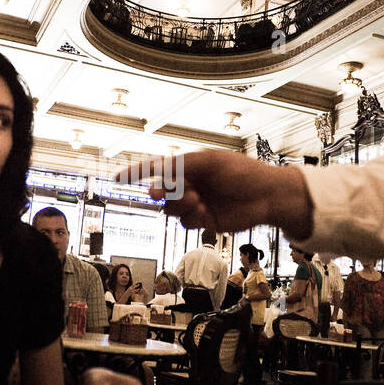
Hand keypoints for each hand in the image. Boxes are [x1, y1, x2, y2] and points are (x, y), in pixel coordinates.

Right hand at [115, 150, 312, 236]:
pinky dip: (192, 217)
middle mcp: (190, 183)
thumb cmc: (243, 173)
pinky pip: (186, 222)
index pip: (157, 167)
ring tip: (197, 200)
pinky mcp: (205, 220)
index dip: (136, 173)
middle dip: (161, 192)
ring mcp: (197, 202)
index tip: (117, 179)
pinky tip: (205, 212)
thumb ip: (183, 167)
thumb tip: (159, 174)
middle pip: (161, 191)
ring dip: (180, 205)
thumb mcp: (211, 162)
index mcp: (190, 165)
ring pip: (171, 209)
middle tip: (163, 192)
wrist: (267, 197)